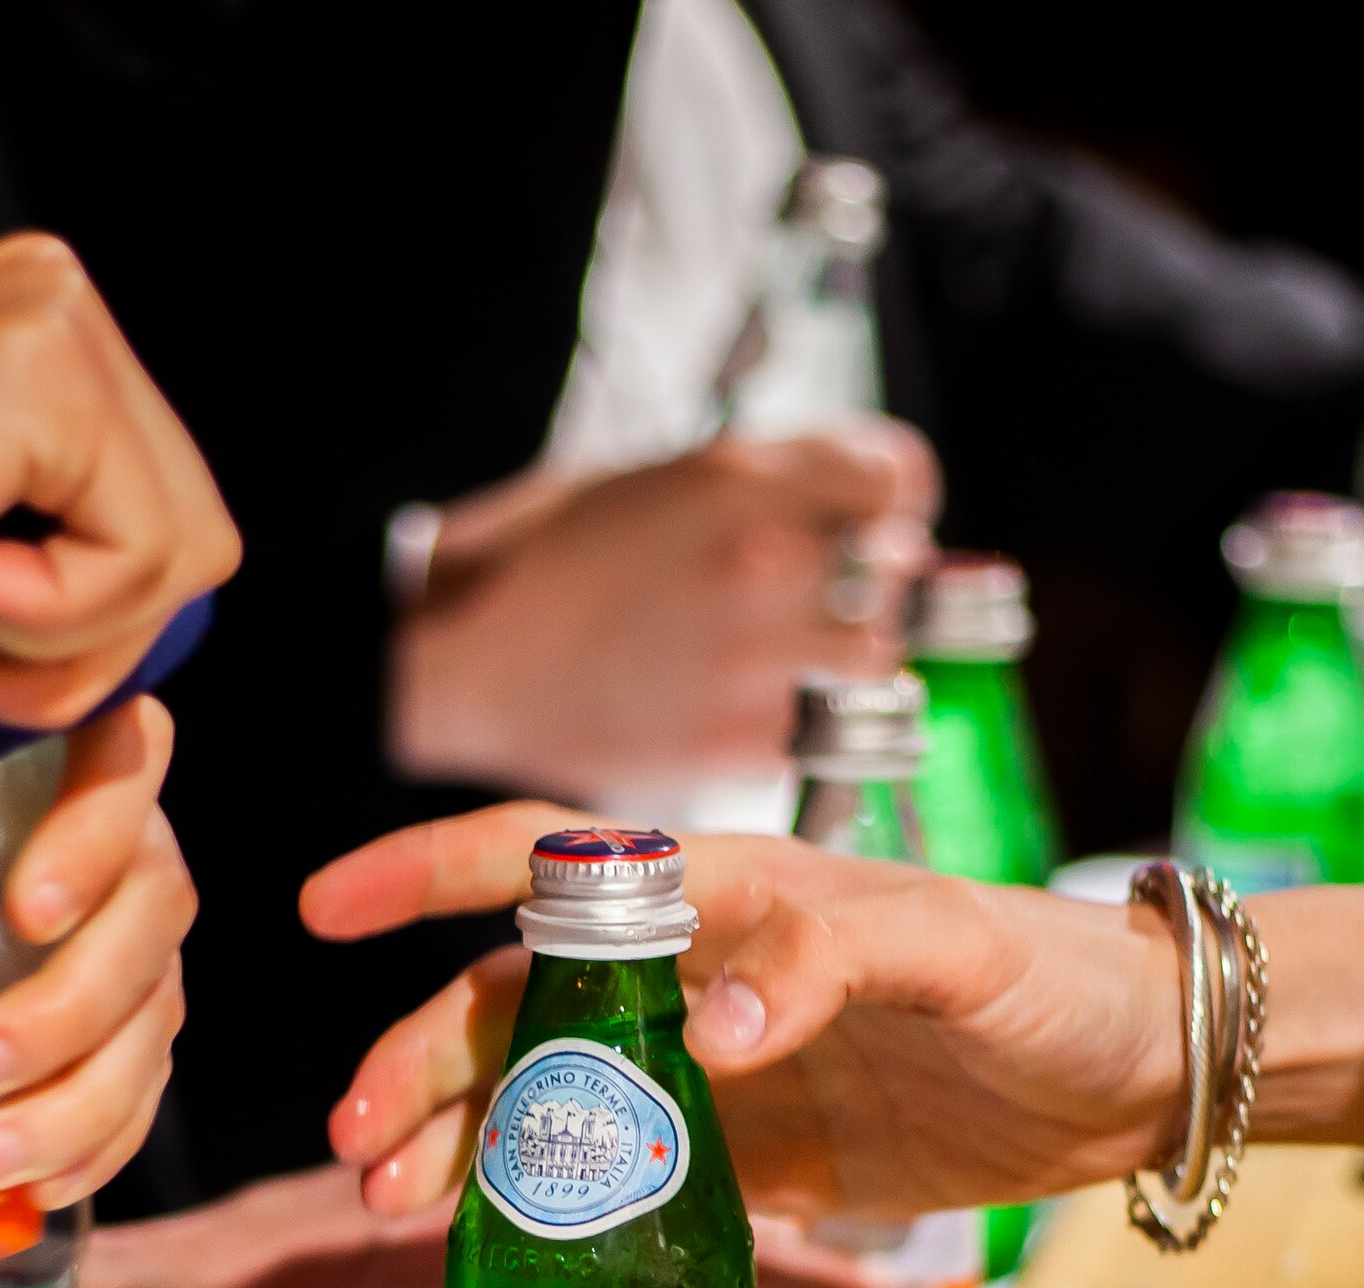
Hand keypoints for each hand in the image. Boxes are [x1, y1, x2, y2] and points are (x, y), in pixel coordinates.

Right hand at [0, 232, 239, 731]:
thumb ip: (51, 527)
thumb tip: (168, 632)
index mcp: (27, 316)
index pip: (155, 504)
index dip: (82, 616)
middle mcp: (51, 288)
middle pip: (191, 531)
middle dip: (87, 640)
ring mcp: (53, 314)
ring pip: (186, 552)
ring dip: (64, 638)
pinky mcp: (50, 371)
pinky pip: (148, 556)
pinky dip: (50, 616)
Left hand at [0, 698, 195, 1208]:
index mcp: (25, 743)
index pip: (117, 752)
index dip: (96, 833)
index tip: (23, 914)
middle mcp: (98, 826)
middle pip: (153, 901)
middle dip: (72, 1002)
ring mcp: (113, 929)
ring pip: (153, 1004)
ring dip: (80, 1097)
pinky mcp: (110, 1020)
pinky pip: (140, 1083)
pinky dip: (96, 1141)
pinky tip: (34, 1184)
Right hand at [309, 805, 1183, 1221]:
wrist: (1143, 1072)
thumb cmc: (1055, 977)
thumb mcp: (953, 950)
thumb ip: (827, 965)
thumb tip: (707, 1028)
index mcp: (729, 893)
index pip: (549, 867)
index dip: (427, 876)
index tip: (324, 908)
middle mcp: (697, 975)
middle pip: (514, 1006)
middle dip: (421, 1065)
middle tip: (360, 1144)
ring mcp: (712, 1073)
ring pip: (544, 1102)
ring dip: (459, 1149)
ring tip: (391, 1208)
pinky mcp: (749, 1163)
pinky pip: (615, 1184)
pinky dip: (539, 1215)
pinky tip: (479, 1253)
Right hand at [391, 423, 938, 802]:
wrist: (465, 663)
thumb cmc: (542, 563)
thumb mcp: (646, 477)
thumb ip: (750, 483)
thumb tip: (828, 501)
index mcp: (741, 475)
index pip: (897, 475)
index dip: (893, 501)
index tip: (878, 521)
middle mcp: (763, 557)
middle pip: (899, 565)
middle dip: (878, 580)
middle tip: (842, 596)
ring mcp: (755, 651)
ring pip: (878, 654)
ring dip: (856, 657)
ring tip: (810, 658)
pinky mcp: (737, 736)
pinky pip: (824, 727)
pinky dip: (808, 720)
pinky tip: (764, 706)